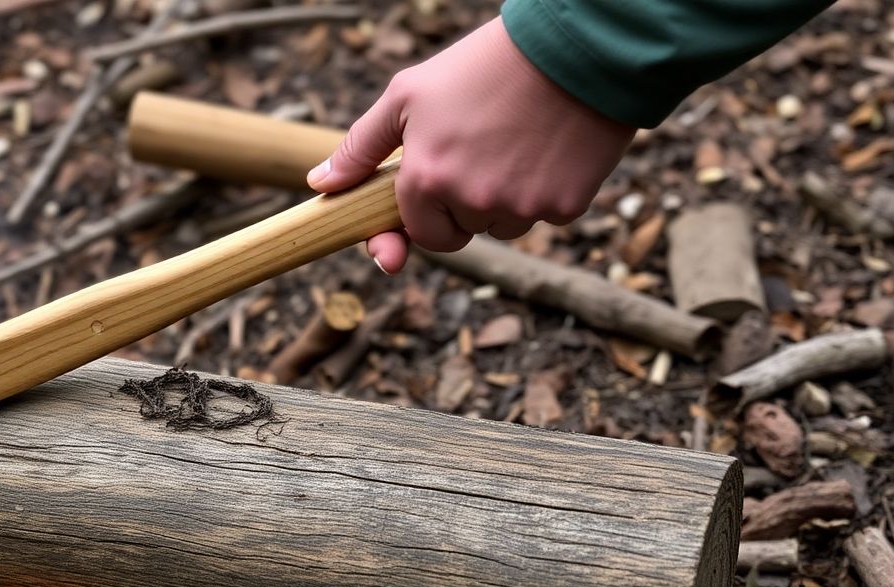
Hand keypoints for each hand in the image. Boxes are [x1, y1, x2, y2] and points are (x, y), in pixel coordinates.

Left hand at [307, 16, 635, 273]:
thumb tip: (319, 185)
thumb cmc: (482, 65)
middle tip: (480, 152)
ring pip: (504, 225)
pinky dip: (545, 190)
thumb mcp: (407, 94)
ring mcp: (521, 207)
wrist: (574, 46)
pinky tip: (548, 147)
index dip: (426, 218)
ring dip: (505, 198)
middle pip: (463, 232)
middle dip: (464, 206)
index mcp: (427, 177)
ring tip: (516, 140)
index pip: (420, 232)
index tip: (435, 201)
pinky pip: (545, 215)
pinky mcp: (566, 206)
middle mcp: (471, 201)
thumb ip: (360, 147)